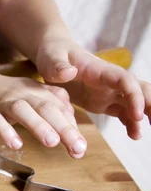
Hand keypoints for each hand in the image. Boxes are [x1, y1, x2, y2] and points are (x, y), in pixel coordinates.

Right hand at [0, 71, 86, 157]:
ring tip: (52, 142)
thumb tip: (73, 122)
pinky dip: (6, 131)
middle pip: (46, 109)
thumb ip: (52, 106)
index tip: (82, 147)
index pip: (59, 109)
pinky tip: (15, 144)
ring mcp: (3, 103)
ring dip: (38, 126)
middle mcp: (22, 95)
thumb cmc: (4, 94)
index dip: (72, 128)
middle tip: (77, 148)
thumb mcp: (31, 95)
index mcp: (36, 92)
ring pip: (22, 111)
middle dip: (63, 128)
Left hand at [35, 36, 149, 139]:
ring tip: (137, 136)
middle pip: (138, 89)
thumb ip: (57, 66)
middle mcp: (109, 81)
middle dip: (150, 104)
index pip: (125, 80)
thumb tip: (69, 72)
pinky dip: (130, 123)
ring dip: (141, 117)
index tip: (137, 114)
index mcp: (100, 70)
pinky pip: (121, 112)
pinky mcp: (102, 102)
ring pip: (133, 103)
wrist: (52, 55)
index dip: (134, 96)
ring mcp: (108, 92)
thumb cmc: (52, 54)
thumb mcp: (50, 58)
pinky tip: (134, 135)